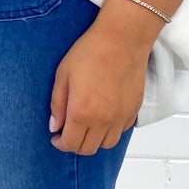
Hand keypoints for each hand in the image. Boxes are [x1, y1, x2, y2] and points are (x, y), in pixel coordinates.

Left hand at [48, 23, 145, 154]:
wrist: (122, 40)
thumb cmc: (91, 52)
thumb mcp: (63, 75)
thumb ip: (57, 105)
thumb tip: (55, 126)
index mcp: (82, 113)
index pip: (71, 144)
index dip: (60, 144)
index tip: (56, 137)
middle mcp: (103, 120)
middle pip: (88, 149)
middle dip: (75, 144)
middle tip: (69, 132)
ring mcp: (121, 117)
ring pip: (107, 144)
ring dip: (94, 140)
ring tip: (86, 126)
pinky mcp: (133, 110)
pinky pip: (121, 131)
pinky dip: (110, 130)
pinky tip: (103, 116)